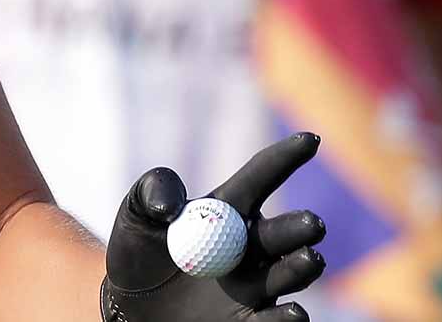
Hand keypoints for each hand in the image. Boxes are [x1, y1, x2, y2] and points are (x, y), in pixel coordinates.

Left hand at [99, 132, 326, 320]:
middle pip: (284, 233)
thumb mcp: (135, 214)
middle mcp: (252, 248)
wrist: (130, 307)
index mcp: (229, 210)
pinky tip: (295, 314)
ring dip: (301, 268)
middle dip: (301, 227)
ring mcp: (255, 287)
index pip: (261, 177)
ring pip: (289, 275)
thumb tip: (171, 205)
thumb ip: (151, 193)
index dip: (286, 158)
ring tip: (309, 259)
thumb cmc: (137, 251)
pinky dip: (287, 319)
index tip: (311, 139)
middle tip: (311, 224)